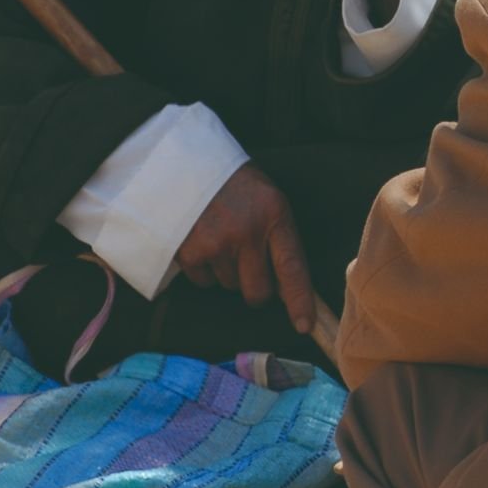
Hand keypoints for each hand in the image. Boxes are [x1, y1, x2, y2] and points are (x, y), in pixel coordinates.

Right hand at [176, 163, 321, 337]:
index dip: (300, 301)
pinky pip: (204, 282)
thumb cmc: (234, 185)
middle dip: (256, 288)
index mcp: (275, 214)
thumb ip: (278, 238)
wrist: (183, 162)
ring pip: (230, 286)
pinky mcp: (190, 252)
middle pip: (258, 292)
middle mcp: (248, 231)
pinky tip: (201, 242)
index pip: (292, 267)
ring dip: (227, 273)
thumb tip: (287, 289)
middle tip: (248, 264)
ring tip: (220, 239)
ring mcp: (217, 243)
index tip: (304, 325)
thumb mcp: (267, 200)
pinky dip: (204, 270)